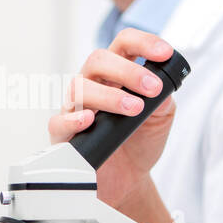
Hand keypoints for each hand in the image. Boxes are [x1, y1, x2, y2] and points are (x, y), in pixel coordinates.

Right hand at [47, 28, 176, 209]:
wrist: (129, 179)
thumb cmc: (140, 143)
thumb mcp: (161, 118)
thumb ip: (163, 100)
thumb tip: (163, 88)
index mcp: (117, 74)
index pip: (124, 44)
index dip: (143, 43)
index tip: (164, 53)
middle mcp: (94, 84)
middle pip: (99, 59)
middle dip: (128, 71)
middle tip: (152, 88)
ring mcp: (76, 107)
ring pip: (80, 87)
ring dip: (110, 96)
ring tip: (134, 109)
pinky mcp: (64, 133)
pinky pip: (58, 121)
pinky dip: (73, 119)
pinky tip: (90, 120)